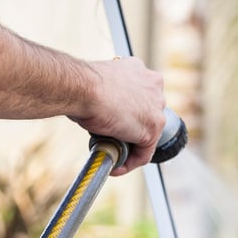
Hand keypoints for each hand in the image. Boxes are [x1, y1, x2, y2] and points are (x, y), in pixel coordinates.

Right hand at [70, 57, 166, 174]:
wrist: (83, 88)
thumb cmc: (81, 85)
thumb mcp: (97, 85)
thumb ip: (105, 96)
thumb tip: (98, 114)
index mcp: (138, 70)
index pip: (139, 95)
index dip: (126, 112)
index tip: (112, 121)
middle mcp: (153, 84)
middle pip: (145, 114)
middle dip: (130, 129)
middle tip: (111, 140)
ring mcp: (156, 107)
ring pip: (146, 134)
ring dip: (130, 148)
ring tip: (112, 157)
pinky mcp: (153, 128)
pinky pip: (144, 152)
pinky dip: (130, 162)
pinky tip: (115, 167)